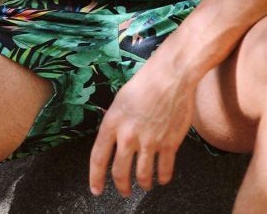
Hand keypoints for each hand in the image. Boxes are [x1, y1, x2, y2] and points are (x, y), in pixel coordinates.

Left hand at [89, 62, 194, 196]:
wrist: (171, 76)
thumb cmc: (146, 81)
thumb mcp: (121, 99)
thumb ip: (116, 121)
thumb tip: (113, 137)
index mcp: (112, 123)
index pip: (98, 157)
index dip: (96, 177)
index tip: (96, 189)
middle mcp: (128, 136)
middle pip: (119, 172)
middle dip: (121, 186)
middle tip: (124, 191)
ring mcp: (149, 142)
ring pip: (142, 176)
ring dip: (143, 184)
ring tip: (145, 185)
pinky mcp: (169, 144)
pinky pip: (164, 170)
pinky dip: (163, 178)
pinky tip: (162, 178)